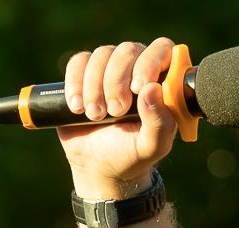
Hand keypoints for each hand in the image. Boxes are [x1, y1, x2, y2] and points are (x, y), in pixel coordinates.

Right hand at [58, 37, 183, 199]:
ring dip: (95, 86)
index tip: (139, 88)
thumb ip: (160, 122)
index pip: (163, 50)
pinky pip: (78, 61)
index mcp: (162, 82)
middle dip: (117, 80)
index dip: (150, 61)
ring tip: (95, 116)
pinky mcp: (84, 73)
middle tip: (115, 111)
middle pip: (128, 50)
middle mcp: (137, 69)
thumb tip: (153, 88)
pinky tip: (77, 107)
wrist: (99, 166)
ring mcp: (110, 69)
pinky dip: (75, 82)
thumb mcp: (151, 146)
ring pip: (101, 54)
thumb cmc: (132, 155)